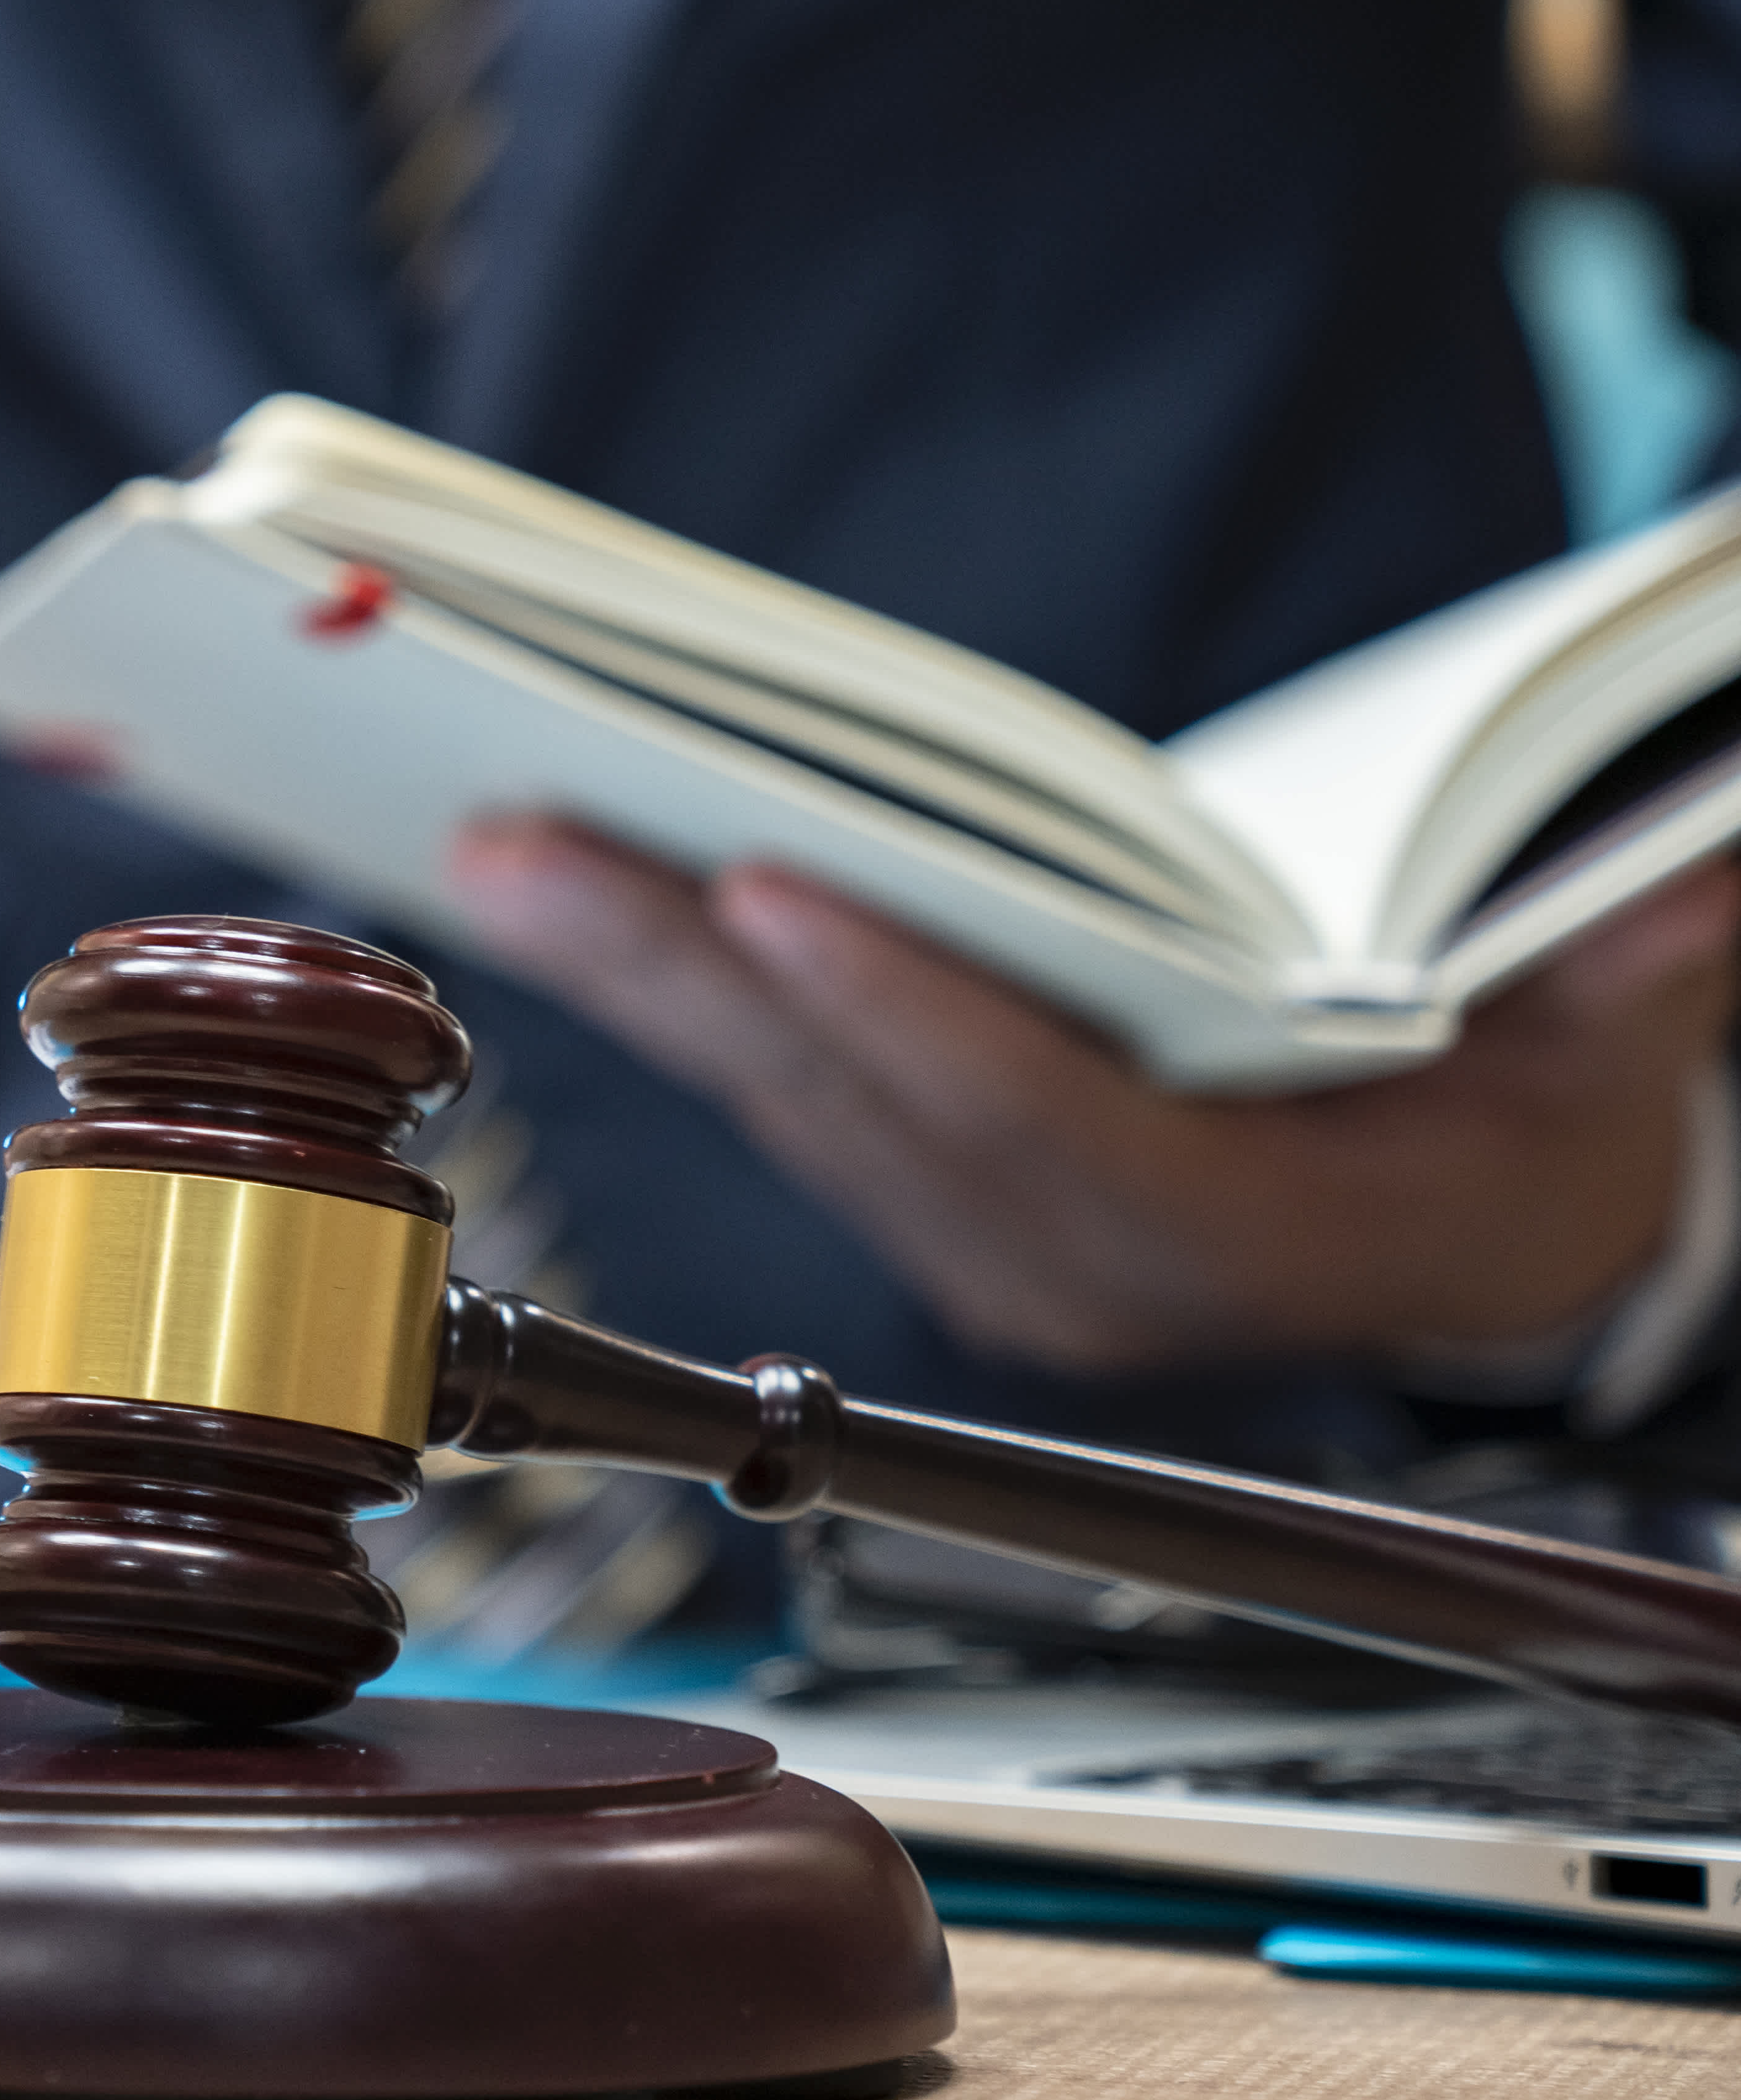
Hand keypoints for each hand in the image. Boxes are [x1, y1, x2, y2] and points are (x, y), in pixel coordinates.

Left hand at [442, 819, 1740, 1384]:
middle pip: (856, 1102)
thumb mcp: (1623, 1050)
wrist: (1490, 1245)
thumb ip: (1640, 963)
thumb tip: (1705, 873)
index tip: (767, 893)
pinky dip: (653, 984)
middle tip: (514, 836)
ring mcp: (982, 1244)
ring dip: (622, 967)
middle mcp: (1079, 1263)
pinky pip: (767, 1089)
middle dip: (678, 962)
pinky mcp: (919, 1201)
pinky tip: (541, 891)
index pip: (1045, 1124)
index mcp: (1247, 1231)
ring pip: (776, 1096)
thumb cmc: (1541, 1119)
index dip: (906, 1014)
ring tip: (480, 839)